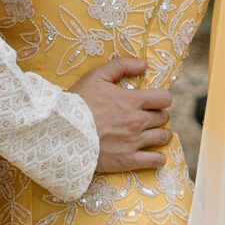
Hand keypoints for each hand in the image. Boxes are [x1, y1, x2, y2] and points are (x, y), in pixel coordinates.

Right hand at [70, 56, 173, 173]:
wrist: (61, 132)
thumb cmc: (77, 103)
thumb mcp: (96, 76)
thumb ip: (121, 66)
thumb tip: (144, 64)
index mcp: (132, 100)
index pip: (164, 98)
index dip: (160, 98)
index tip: (153, 101)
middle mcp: (137, 121)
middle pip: (163, 117)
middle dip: (158, 115)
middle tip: (148, 117)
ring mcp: (134, 142)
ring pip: (163, 137)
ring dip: (161, 134)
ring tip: (153, 134)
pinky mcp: (128, 160)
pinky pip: (155, 160)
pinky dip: (158, 158)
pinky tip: (154, 155)